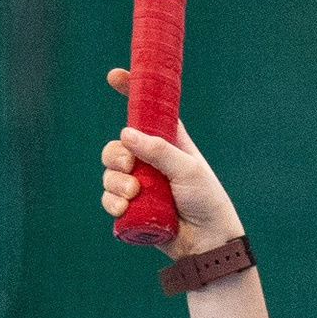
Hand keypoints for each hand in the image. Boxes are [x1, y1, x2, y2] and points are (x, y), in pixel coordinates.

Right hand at [102, 80, 239, 240]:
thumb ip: (158, 151)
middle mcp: (150, 160)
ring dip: (115, 182)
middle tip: (129, 168)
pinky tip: (123, 209)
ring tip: (133, 195)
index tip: (115, 76)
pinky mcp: (131, 208)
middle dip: (116, 156)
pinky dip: (112, 202)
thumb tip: (126, 133)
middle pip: (118, 146)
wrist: (207, 241)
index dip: (131, 92)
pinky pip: (109, 198)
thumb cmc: (205, 199)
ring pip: (110, 173)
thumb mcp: (187, 169)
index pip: (147, 112)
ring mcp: (140, 184)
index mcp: (168, 143)